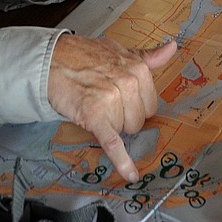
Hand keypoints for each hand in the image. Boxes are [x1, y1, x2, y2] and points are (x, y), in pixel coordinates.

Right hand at [47, 34, 176, 181]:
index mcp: (139, 69)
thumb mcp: (120, 50)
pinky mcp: (95, 117)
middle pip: (139, 120)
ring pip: (124, 130)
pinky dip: (122, 160)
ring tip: (94, 106)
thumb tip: (172, 48)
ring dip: (110, 124)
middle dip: (123, 116)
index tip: (122, 99)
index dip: (135, 106)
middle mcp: (129, 83)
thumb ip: (148, 56)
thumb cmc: (84, 56)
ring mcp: (112, 100)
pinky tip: (130, 174)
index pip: (150, 105)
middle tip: (105, 101)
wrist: (50, 60)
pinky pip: (113, 142)